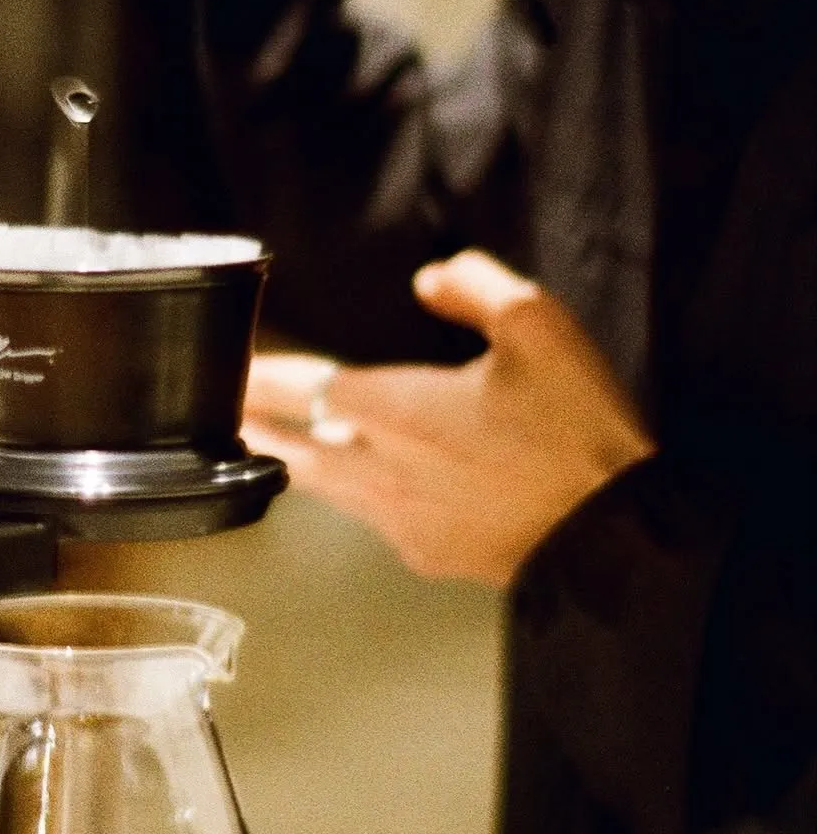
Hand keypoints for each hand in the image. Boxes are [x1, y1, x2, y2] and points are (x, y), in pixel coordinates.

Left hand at [242, 250, 653, 586]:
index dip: (257, 377)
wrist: (605, 537)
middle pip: (290, 450)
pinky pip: (374, 518)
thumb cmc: (574, 430)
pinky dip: (359, 495)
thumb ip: (474, 286)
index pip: (298, 388)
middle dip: (254, 430)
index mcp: (394, 409)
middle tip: (227, 417)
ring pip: (327, 489)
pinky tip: (369, 486)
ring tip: (280, 447)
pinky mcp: (423, 554)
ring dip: (300, 463)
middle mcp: (378, 470)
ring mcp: (397, 521)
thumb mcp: (538, 325)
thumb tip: (430, 279)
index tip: (232, 370)